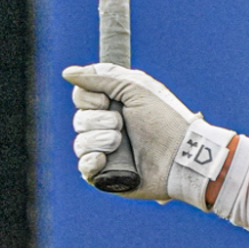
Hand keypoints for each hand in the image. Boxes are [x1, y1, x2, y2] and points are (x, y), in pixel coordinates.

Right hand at [64, 63, 236, 205]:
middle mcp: (108, 127)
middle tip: (121, 124)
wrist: (181, 155)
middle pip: (79, 119)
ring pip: (80, 143)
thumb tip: (67, 73)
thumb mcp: (136, 87)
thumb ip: (102, 76)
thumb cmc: (165, 119)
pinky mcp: (108, 174)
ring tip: (119, 142)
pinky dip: (90, 162)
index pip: (81, 97)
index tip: (107, 100)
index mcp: (115, 105)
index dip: (89, 99)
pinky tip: (103, 159)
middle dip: (99, 120)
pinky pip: (83, 167)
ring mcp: (108, 152)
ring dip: (99, 139)